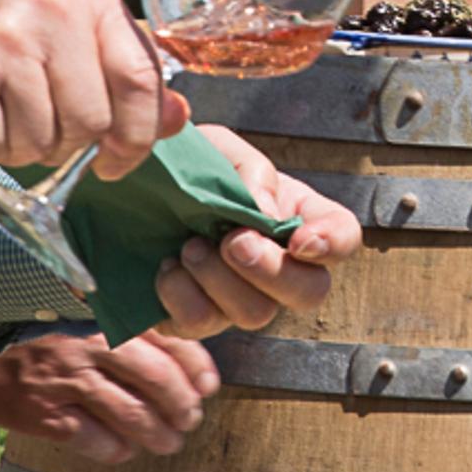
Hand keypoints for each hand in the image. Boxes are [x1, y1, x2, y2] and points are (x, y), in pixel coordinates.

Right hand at [0, 0, 182, 175]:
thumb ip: (124, 73)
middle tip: (34, 121)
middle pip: (93, 121)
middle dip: (66, 142)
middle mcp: (52, 8)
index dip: (137, 135)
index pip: (142, 79)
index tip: (117, 159)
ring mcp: (5, 41)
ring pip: (43, 142)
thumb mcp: (69, 34)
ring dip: (18, 146)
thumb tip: (178, 118)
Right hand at [0, 325, 220, 461]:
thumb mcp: (79, 304)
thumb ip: (123, 319)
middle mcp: (89, 343)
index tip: (208, 387)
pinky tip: (122, 450)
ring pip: (133, 416)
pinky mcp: (43, 414)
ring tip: (168, 443)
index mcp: (104, 312)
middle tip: (189, 421)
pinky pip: (95, 441)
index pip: (171, 341)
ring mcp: (65, 381)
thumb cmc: (33, 320)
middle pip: (159, 383)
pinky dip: (116, 449)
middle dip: (183, 409)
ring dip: (158, 436)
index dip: (197, 369)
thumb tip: (178, 351)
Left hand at [149, 126, 361, 338]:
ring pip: (256, 313)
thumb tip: (268, 214)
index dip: (333, 245)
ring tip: (190, 245)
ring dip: (220, 279)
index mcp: (295, 218)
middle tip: (234, 242)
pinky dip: (181, 292)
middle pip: (310, 292)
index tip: (301, 241)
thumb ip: (251, 170)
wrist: (129, 192)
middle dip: (272, 271)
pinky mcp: (196, 318)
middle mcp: (276, 266)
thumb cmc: (188, 167)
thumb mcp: (220, 148)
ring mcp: (238, 298)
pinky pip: (201, 323)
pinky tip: (167, 265)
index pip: (342, 238)